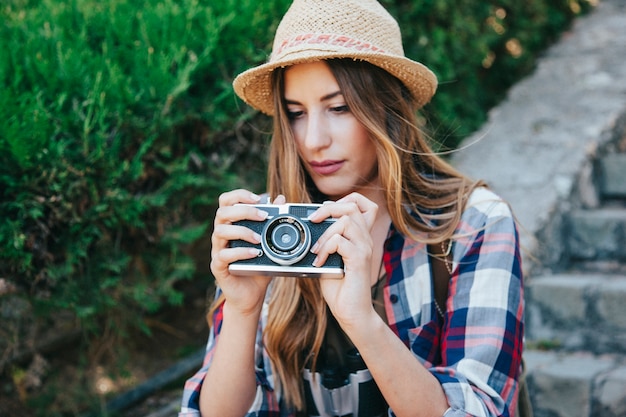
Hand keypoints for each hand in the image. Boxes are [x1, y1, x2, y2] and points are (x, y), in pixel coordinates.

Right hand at [210, 189, 285, 315]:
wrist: (251, 295)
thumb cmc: (259, 266)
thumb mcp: (270, 242)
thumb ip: (274, 221)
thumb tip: (282, 199)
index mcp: (231, 224)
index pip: (226, 201)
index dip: (239, 195)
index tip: (258, 198)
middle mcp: (222, 234)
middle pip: (222, 212)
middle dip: (243, 210)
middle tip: (263, 216)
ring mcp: (218, 250)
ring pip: (220, 231)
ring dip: (242, 231)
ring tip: (259, 239)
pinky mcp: (218, 266)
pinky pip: (224, 255)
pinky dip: (241, 252)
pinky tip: (255, 254)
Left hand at [308, 193, 378, 325]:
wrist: (351, 312)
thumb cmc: (340, 288)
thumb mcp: (329, 258)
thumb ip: (325, 242)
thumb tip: (308, 228)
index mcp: (360, 236)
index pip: (363, 204)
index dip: (344, 200)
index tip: (325, 212)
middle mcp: (365, 239)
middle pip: (352, 206)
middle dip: (328, 209)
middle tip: (313, 221)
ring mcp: (364, 249)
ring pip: (346, 221)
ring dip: (324, 233)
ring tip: (315, 250)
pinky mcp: (359, 261)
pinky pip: (340, 242)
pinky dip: (325, 249)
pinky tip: (319, 262)